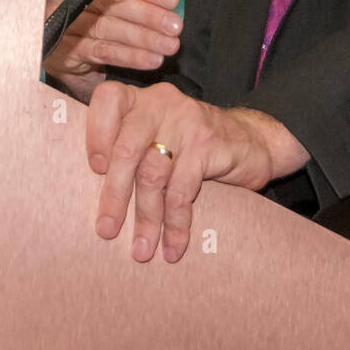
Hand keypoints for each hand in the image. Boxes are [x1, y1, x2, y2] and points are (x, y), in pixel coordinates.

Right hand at [43, 0, 182, 94]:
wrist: (52, 24)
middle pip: (112, 2)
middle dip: (149, 16)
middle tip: (176, 26)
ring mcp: (58, 20)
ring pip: (109, 29)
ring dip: (144, 39)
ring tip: (170, 44)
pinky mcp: (61, 48)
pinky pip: (101, 51)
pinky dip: (129, 56)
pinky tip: (152, 58)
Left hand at [86, 80, 310, 262]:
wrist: (254, 142)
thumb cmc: (195, 147)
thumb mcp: (161, 137)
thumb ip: (131, 150)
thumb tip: (97, 201)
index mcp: (142, 99)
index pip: (108, 99)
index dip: (96, 133)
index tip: (95, 171)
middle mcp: (161, 103)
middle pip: (126, 148)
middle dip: (115, 195)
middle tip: (106, 230)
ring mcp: (186, 121)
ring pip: (153, 175)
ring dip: (146, 218)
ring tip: (142, 249)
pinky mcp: (207, 144)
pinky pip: (181, 191)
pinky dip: (175, 223)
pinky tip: (174, 245)